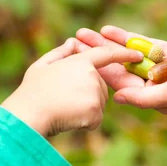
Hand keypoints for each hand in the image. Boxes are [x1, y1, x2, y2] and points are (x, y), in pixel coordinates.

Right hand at [1, 38, 143, 135]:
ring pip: (99, 103)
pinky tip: (69, 119)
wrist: (28, 115)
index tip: (138, 55)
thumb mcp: (41, 67)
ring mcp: (95, 94)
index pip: (107, 55)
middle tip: (64, 98)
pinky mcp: (95, 112)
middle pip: (101, 86)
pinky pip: (95, 119)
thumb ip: (59, 54)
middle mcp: (92, 76)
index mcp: (80, 61)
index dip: (124, 54)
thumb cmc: (31, 91)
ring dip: (86, 108)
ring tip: (64, 108)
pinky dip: (85, 123)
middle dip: (88, 93)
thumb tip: (72, 43)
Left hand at [76, 26, 166, 113]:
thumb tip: (116, 99)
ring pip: (130, 55)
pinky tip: (109, 29)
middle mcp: (159, 85)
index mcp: (158, 99)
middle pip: (121, 68)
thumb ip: (145, 98)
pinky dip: (128, 38)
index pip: (122, 85)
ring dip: (108, 44)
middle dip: (98, 54)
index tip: (78, 60)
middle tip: (74, 40)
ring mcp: (165, 68)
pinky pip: (145, 45)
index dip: (99, 71)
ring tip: (86, 32)